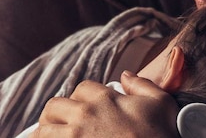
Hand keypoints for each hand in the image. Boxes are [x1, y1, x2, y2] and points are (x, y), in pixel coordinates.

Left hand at [35, 71, 179, 137]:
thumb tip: (126, 75)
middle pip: (54, 106)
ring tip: (53, 137)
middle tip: (64, 124)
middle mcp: (84, 116)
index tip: (89, 109)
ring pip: (43, 130)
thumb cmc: (162, 136)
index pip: (81, 88)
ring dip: (46, 132)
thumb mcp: (162, 103)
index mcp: (104, 99)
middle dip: (57, 113)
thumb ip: (142, 85)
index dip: (84, 97)